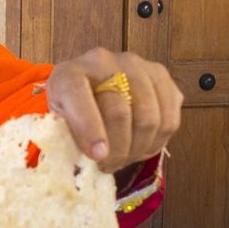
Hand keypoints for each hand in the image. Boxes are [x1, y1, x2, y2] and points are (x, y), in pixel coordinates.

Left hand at [47, 47, 182, 172]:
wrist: (92, 89)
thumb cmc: (73, 113)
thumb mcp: (59, 126)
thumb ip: (69, 140)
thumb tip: (92, 162)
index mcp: (69, 74)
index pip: (78, 96)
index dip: (89, 129)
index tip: (98, 156)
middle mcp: (103, 62)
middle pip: (119, 112)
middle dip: (117, 150)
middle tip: (110, 165)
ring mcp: (136, 65)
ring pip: (148, 118)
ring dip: (138, 148)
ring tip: (125, 157)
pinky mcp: (160, 76)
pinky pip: (169, 119)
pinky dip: (157, 142)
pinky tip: (141, 146)